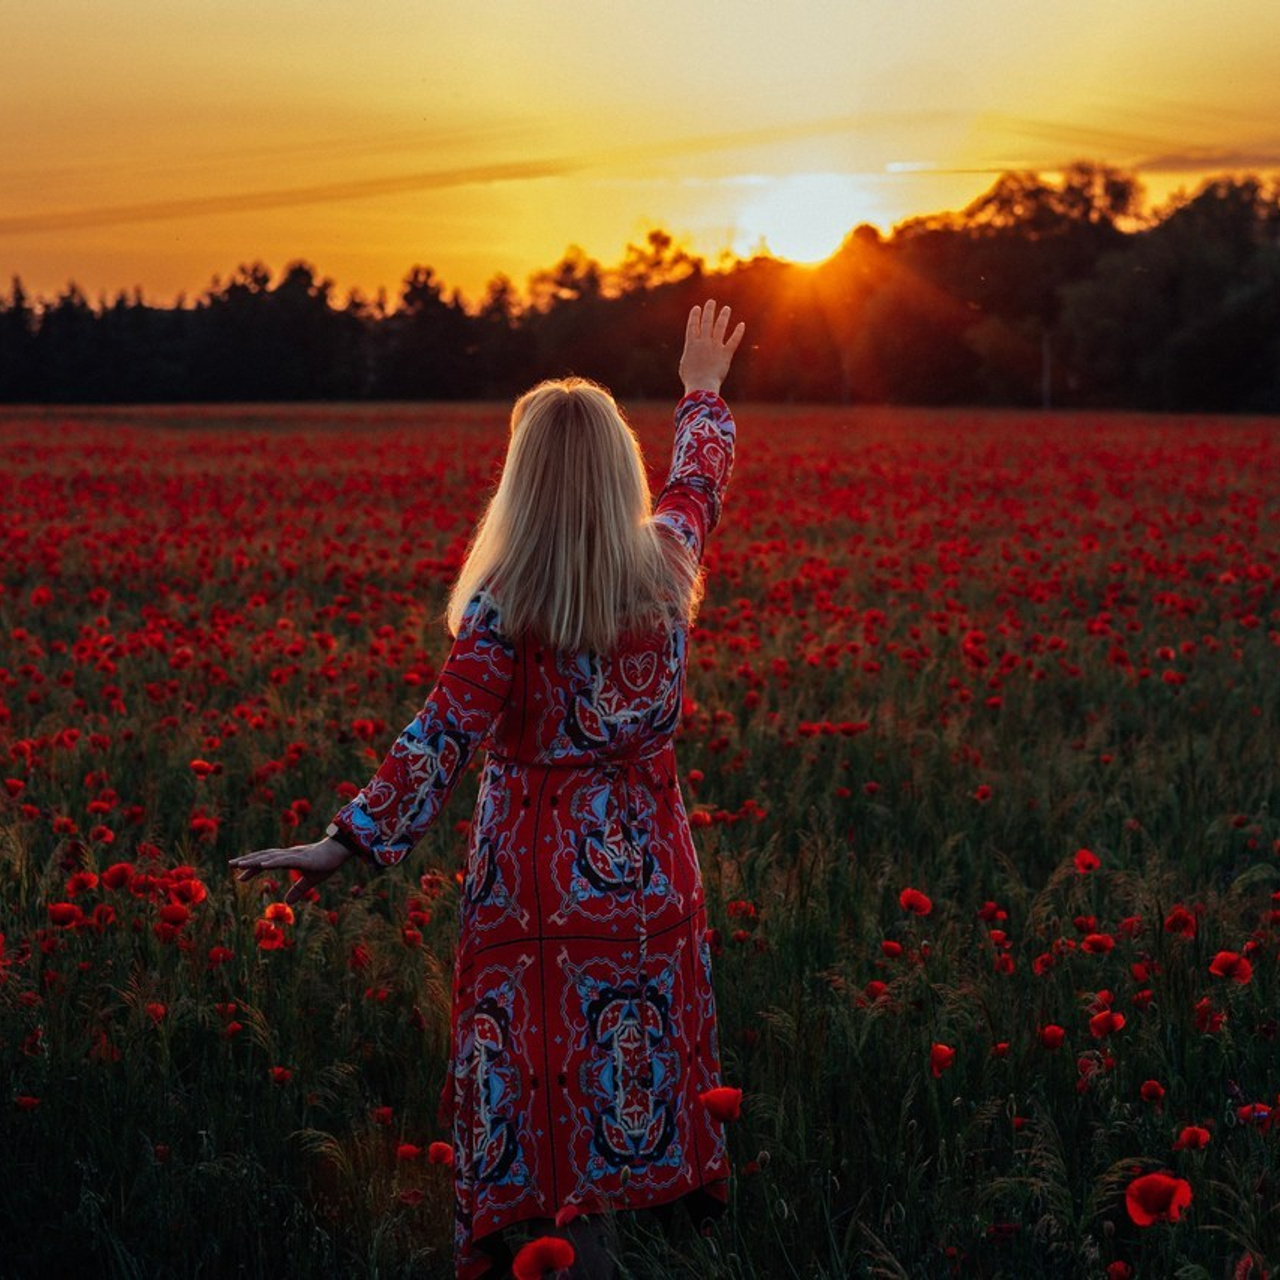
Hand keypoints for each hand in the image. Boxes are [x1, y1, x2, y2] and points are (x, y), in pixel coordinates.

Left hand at [228, 837, 353, 905]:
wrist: (340, 850)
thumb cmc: (326, 862)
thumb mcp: (310, 880)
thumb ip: (298, 890)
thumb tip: (287, 902)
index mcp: (288, 859)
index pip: (266, 862)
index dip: (253, 867)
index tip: (239, 874)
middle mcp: (288, 854)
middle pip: (263, 857)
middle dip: (247, 861)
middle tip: (230, 864)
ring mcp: (293, 855)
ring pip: (270, 857)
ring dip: (254, 860)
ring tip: (240, 864)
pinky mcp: (301, 857)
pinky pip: (283, 860)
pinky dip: (271, 861)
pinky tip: (262, 864)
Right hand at [679, 299, 745, 395]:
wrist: (701, 385)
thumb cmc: (691, 379)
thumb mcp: (684, 366)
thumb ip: (689, 355)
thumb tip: (693, 353)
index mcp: (691, 344)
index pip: (692, 326)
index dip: (694, 316)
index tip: (697, 308)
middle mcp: (703, 342)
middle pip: (706, 322)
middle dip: (708, 311)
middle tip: (711, 302)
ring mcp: (715, 347)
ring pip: (720, 328)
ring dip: (723, 317)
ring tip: (726, 308)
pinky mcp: (726, 354)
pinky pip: (733, 341)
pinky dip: (738, 333)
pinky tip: (742, 325)